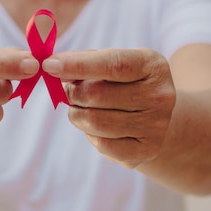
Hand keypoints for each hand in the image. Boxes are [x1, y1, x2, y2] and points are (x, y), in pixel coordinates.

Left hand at [43, 49, 175, 168]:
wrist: (155, 115)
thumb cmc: (125, 82)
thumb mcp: (114, 61)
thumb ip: (85, 60)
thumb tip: (54, 66)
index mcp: (152, 66)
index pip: (113, 64)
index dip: (78, 65)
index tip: (49, 65)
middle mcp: (160, 95)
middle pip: (97, 95)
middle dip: (72, 93)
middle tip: (68, 91)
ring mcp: (156, 126)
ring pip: (95, 122)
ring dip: (77, 114)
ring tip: (81, 108)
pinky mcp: (147, 151)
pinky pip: (103, 144)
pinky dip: (90, 134)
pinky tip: (97, 127)